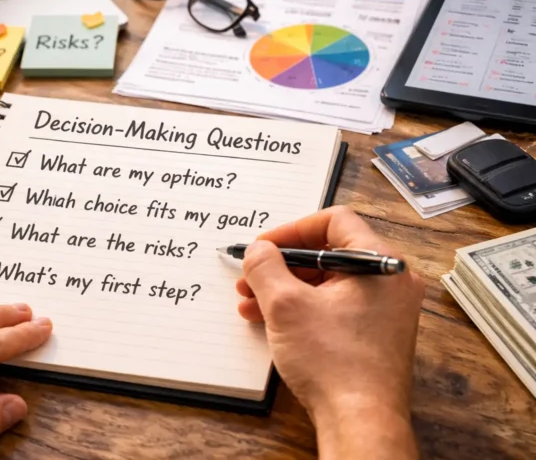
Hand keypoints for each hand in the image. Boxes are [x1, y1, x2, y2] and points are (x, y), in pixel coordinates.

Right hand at [236, 206, 423, 459]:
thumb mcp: (286, 305)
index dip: (292, 230)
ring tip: (251, 301)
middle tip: (253, 274)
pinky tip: (269, 319)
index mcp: (380, 262)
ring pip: (328, 281)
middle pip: (328, 252)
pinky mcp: (374, 332)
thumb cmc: (336, 365)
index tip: (265, 246)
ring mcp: (384, 309)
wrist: (360, 421)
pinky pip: (334, 305)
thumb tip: (259, 250)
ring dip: (286, 287)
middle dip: (282, 264)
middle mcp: (390, 281)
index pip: (335, 221)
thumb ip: (265, 266)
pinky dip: (302, 307)